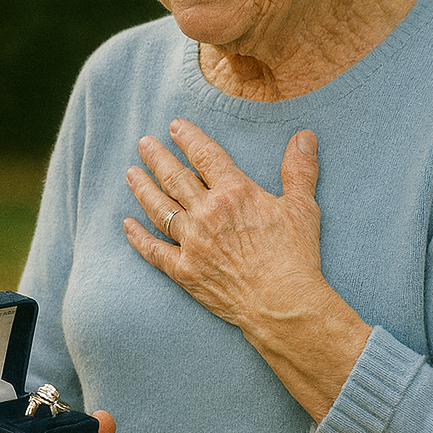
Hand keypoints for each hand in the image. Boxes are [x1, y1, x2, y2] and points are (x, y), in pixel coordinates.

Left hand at [124, 119, 369, 420]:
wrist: (282, 305)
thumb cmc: (295, 257)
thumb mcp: (302, 207)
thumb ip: (299, 169)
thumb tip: (305, 135)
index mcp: (234, 193)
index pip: (205, 156)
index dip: (188, 138)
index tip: (174, 127)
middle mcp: (207, 213)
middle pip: (175, 178)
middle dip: (157, 158)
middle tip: (143, 143)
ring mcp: (192, 243)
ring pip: (159, 208)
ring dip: (143, 188)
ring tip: (131, 173)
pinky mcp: (184, 271)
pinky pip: (153, 250)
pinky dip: (138, 237)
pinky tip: (127, 224)